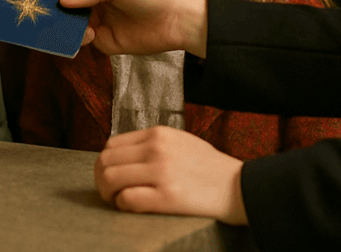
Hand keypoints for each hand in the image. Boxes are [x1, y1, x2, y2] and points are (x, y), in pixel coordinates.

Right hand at [58, 0, 207, 56]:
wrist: (174, 19)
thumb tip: (62, 1)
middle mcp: (95, 2)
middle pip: (68, 7)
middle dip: (55, 11)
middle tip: (39, 17)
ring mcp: (100, 21)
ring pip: (74, 26)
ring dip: (67, 27)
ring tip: (60, 28)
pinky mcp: (106, 41)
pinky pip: (86, 42)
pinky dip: (81, 40)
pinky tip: (87, 36)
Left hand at [95, 127, 246, 224]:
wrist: (239, 186)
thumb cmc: (209, 168)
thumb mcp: (179, 142)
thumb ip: (153, 144)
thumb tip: (124, 156)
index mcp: (158, 134)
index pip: (112, 144)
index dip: (105, 162)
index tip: (111, 175)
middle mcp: (156, 149)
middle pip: (106, 161)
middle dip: (101, 179)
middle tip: (108, 192)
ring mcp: (161, 172)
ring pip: (111, 178)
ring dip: (108, 193)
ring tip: (117, 201)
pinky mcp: (167, 196)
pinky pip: (128, 199)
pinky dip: (123, 205)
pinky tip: (131, 207)